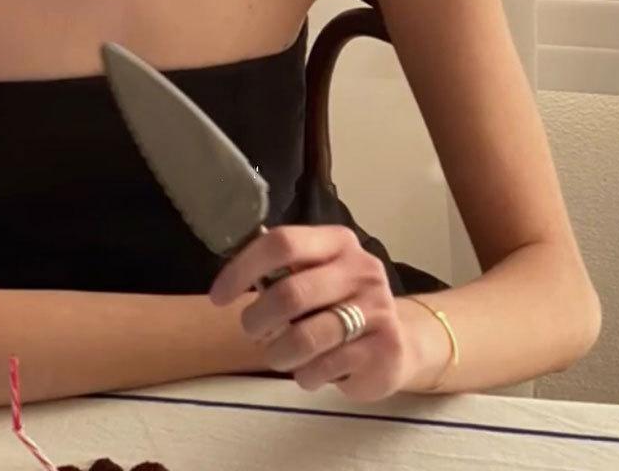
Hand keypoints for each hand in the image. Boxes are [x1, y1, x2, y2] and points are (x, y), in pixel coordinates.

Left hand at [208, 225, 412, 401]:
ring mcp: (377, 308)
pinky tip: (313, 369)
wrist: (399, 341)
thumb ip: (281, 271)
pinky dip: (306, 375)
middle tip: (253, 330)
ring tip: (279, 354)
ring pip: (305, 338)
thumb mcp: (315, 276)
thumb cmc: (338, 304)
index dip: (243, 268)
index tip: (219, 295)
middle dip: (258, 319)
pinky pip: (324, 367)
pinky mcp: (384, 348)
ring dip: (278, 353)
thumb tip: (230, 280)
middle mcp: (361, 269)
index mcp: (337, 242)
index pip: (283, 242)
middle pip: (290, 293)